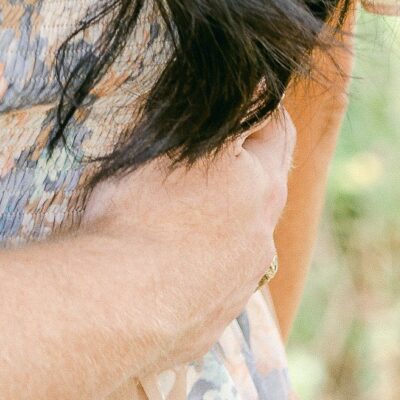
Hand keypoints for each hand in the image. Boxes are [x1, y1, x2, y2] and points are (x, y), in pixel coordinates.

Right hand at [82, 112, 295, 371]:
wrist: (122, 303)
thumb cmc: (144, 208)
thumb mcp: (176, 140)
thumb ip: (222, 114)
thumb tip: (257, 81)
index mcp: (261, 185)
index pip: (277, 132)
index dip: (264, 107)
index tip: (248, 91)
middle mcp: (262, 235)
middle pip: (268, 186)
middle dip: (253, 159)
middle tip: (230, 138)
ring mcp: (241, 283)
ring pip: (246, 235)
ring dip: (229, 213)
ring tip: (193, 198)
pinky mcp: (215, 317)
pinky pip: (218, 276)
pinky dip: (206, 257)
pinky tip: (174, 252)